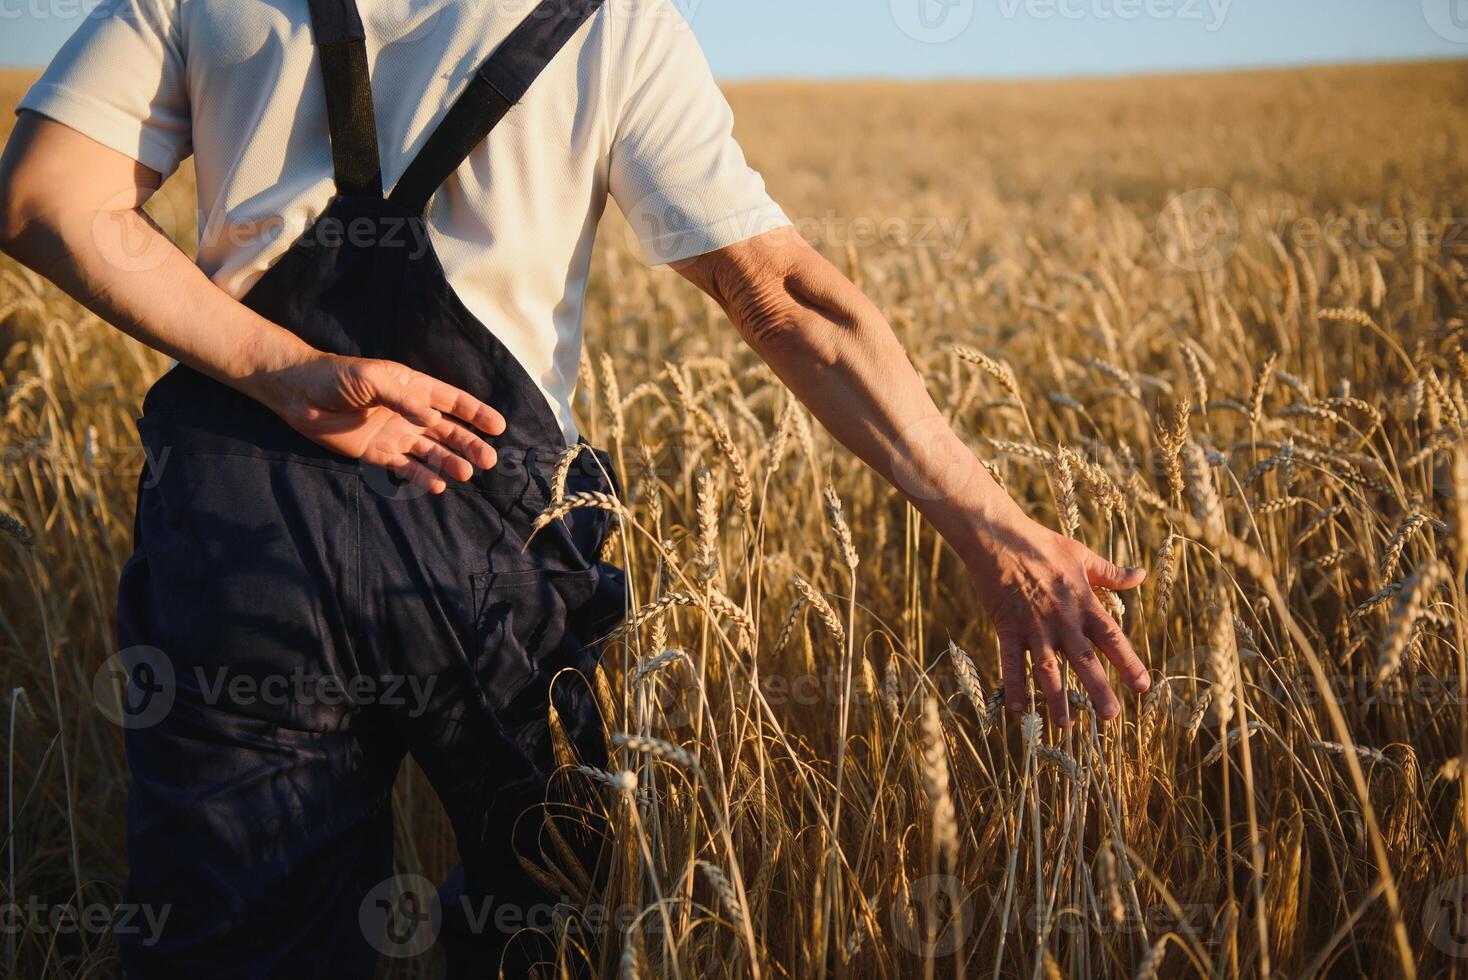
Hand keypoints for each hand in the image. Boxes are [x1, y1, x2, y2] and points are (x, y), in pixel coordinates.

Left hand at [258, 353, 504, 493]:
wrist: (298, 394)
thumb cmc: (336, 377)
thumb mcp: (372, 378)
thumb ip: (403, 398)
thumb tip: (432, 420)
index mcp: (413, 388)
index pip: (452, 402)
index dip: (476, 413)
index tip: (498, 427)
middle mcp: (410, 413)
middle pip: (447, 431)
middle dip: (469, 444)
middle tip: (488, 460)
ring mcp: (395, 434)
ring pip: (431, 451)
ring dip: (449, 462)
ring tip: (466, 473)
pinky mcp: (377, 454)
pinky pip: (405, 468)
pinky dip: (422, 477)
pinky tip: (437, 485)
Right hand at [963, 514, 1148, 726]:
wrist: (998, 537)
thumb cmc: (1041, 543)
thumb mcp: (1081, 555)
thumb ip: (1111, 572)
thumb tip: (1141, 574)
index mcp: (1083, 603)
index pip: (1112, 638)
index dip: (1128, 663)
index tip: (1143, 687)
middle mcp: (1062, 620)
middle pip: (1084, 661)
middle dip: (1098, 690)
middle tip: (1111, 717)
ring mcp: (1033, 626)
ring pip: (1048, 669)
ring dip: (1057, 698)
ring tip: (1066, 726)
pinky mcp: (1006, 628)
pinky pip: (1010, 662)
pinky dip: (1014, 685)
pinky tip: (1019, 709)